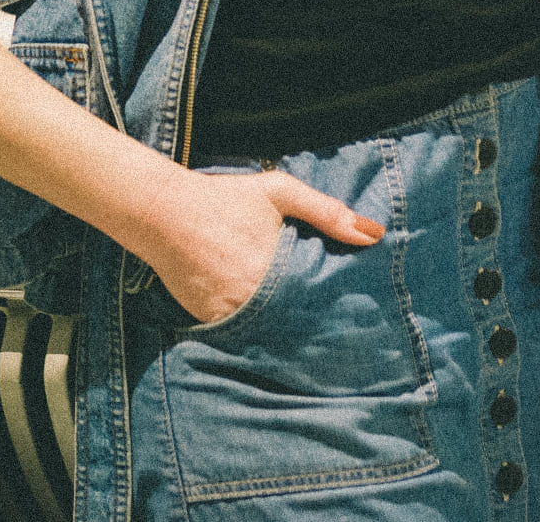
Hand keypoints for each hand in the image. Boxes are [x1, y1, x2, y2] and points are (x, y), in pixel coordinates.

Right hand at [141, 165, 383, 325]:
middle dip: (316, 332)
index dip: (338, 316)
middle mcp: (254, 301)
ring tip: (313, 345)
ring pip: (269, 336)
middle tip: (342, 342)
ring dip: (287, 336)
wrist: (163, 212)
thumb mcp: (279, 193)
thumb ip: (326, 211)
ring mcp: (229, 316)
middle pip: (296, 327)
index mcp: (276, 271)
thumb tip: (376, 234)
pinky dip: (254, 334)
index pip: (319, 306)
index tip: (359, 325)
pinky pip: (240, 336)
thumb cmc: (225, 198)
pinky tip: (269, 332)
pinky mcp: (207, 323)